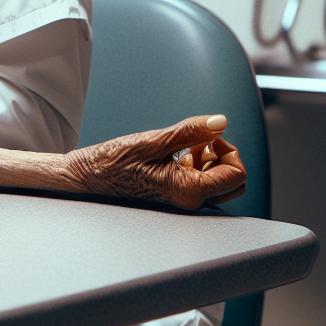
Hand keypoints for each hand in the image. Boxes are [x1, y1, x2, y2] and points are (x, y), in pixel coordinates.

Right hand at [62, 115, 246, 210]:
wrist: (88, 178)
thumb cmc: (113, 163)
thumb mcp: (153, 141)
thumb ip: (190, 132)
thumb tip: (220, 122)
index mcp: (189, 192)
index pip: (237, 175)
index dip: (228, 150)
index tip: (205, 138)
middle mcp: (190, 202)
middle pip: (234, 182)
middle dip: (224, 157)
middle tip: (199, 144)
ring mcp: (184, 201)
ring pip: (220, 183)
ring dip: (210, 161)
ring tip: (182, 151)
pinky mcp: (177, 196)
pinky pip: (203, 183)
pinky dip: (197, 166)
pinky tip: (175, 158)